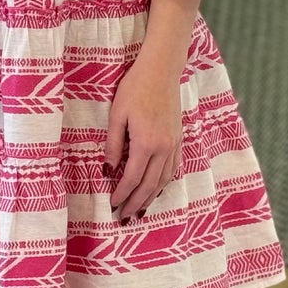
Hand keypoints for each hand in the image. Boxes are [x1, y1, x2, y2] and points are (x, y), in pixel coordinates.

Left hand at [105, 52, 182, 223]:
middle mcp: (164, 148)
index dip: (122, 194)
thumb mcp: (117, 115)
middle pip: (150, 185)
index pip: (132, 178)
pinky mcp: (179, 138)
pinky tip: (157, 189)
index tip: (113, 205)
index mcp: (146, 143)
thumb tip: (109, 169)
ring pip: (164, 180)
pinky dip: (164, 183)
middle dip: (136, 203)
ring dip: (152, 197)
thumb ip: (113, 144)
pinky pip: (173, 168)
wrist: (162, 71)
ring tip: (140, 209)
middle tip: (125, 217)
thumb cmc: (135, 88)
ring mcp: (174, 144)